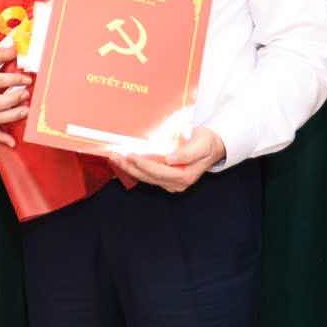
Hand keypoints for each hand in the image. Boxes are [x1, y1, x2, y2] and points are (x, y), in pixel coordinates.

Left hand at [109, 127, 225, 191]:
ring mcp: (171, 183)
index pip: (159, 172)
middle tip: (115, 156)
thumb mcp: (201, 145)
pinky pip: (147, 175)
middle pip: (149, 177)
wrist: (211, 146)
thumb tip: (170, 160)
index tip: (132, 155)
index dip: (144, 164)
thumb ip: (187, 153)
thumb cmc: (206, 143)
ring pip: (146, 177)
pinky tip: (124, 161)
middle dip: (130, 167)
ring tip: (115, 157)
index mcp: (185, 176)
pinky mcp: (166, 179)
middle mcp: (177, 183)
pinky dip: (135, 168)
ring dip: (129, 168)